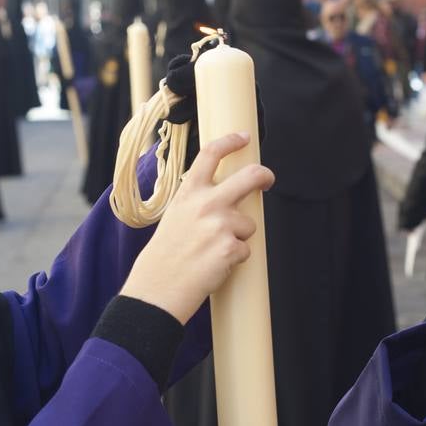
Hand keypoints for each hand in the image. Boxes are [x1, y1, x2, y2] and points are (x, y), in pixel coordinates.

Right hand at [121, 133, 273, 323]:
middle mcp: (206, 203)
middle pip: (250, 177)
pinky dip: (235, 259)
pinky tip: (214, 265)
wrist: (157, 288)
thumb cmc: (165, 256)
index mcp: (189, 193)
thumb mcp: (175, 215)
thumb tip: (225, 196)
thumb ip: (197, 201)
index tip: (243, 137)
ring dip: (238, 237)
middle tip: (268, 179)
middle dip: (265, 176)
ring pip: (248, 224)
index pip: (211, 154)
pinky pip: (246, 249)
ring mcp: (220, 224)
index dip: (230, 141)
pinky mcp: (231, 247)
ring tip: (212, 250)